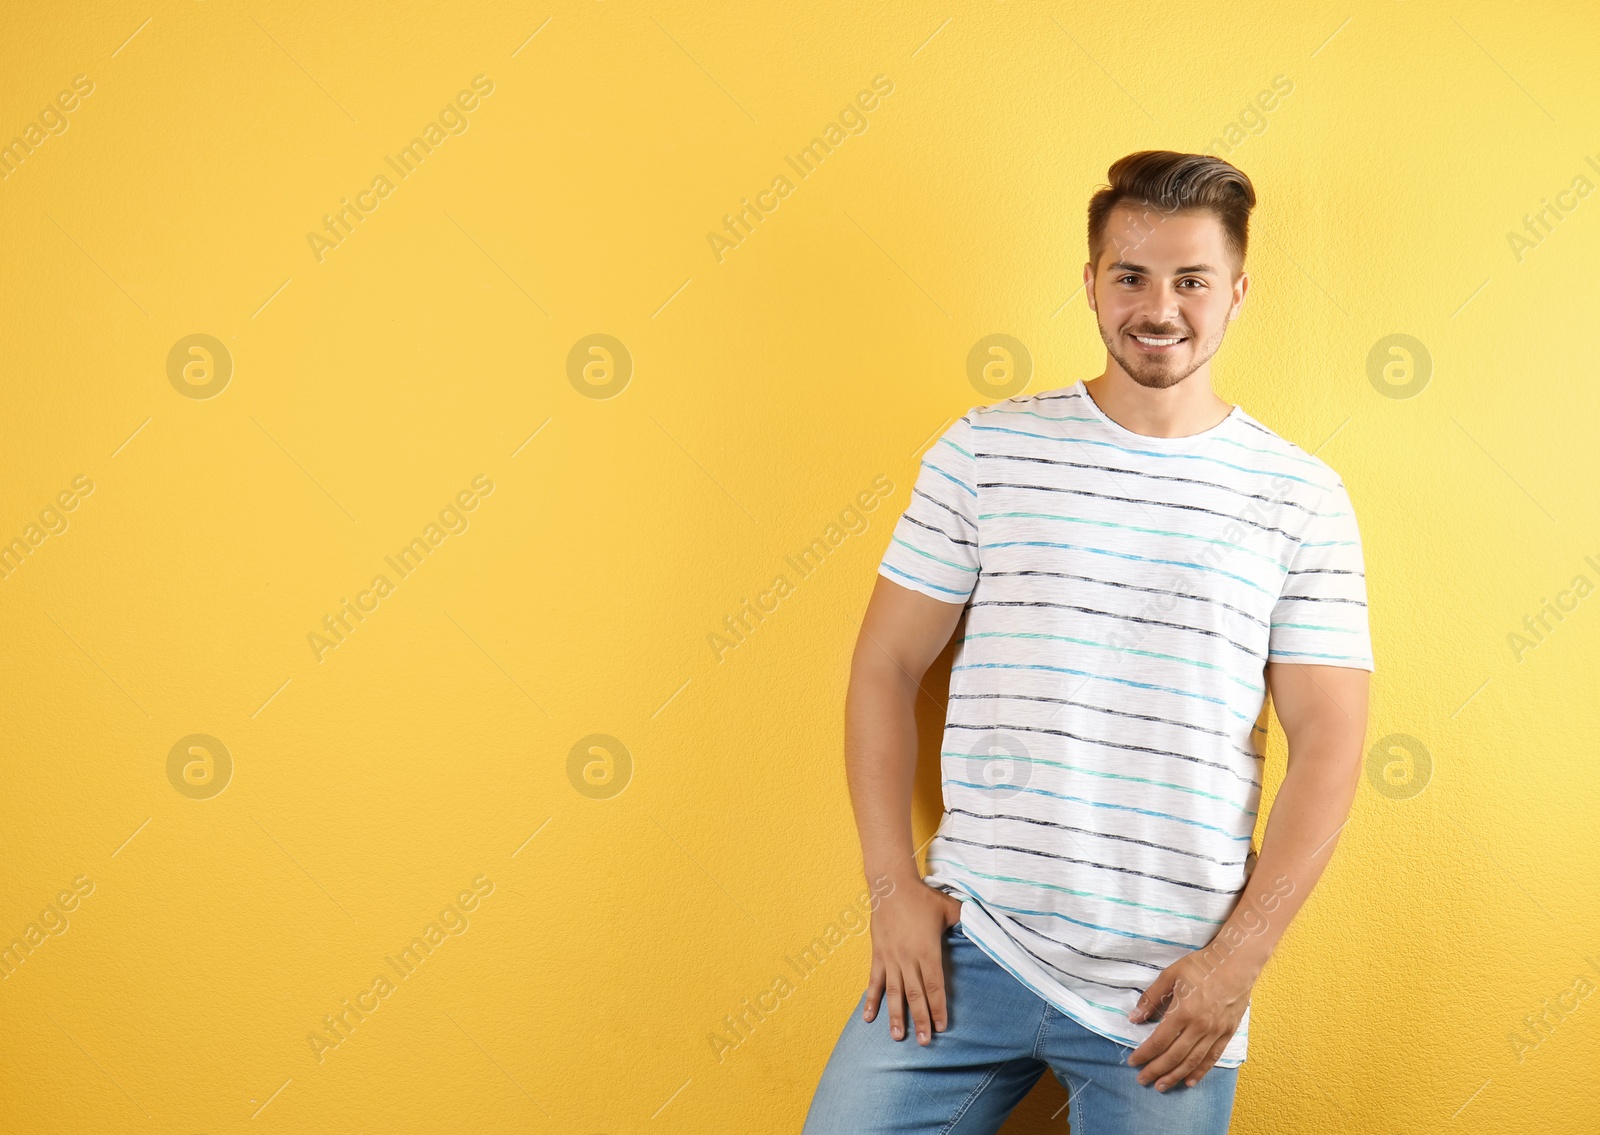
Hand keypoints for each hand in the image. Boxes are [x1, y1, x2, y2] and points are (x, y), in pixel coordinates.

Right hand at [863, 878, 961, 1045]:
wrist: (891, 884)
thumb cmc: (923, 897)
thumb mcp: (950, 907)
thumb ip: (965, 921)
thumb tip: (984, 927)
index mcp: (927, 950)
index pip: (935, 986)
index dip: (938, 1008)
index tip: (941, 1027)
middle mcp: (908, 958)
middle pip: (915, 995)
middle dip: (920, 1020)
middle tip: (923, 1042)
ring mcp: (891, 958)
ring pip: (894, 993)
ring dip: (896, 1016)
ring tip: (897, 1037)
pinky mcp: (878, 954)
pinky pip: (874, 981)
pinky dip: (871, 1000)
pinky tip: (868, 1018)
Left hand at [1124, 947, 1260, 1090]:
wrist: (1236, 962)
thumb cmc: (1201, 965)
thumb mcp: (1170, 974)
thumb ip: (1151, 997)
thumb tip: (1134, 1018)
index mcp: (1183, 1011)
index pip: (1159, 1040)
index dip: (1144, 1053)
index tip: (1133, 1062)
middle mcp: (1200, 1026)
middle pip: (1174, 1056)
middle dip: (1156, 1070)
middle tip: (1142, 1080)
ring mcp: (1216, 1032)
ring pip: (1192, 1061)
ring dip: (1175, 1076)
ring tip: (1161, 1086)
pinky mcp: (1228, 1033)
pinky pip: (1212, 1057)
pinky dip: (1200, 1072)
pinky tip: (1189, 1081)